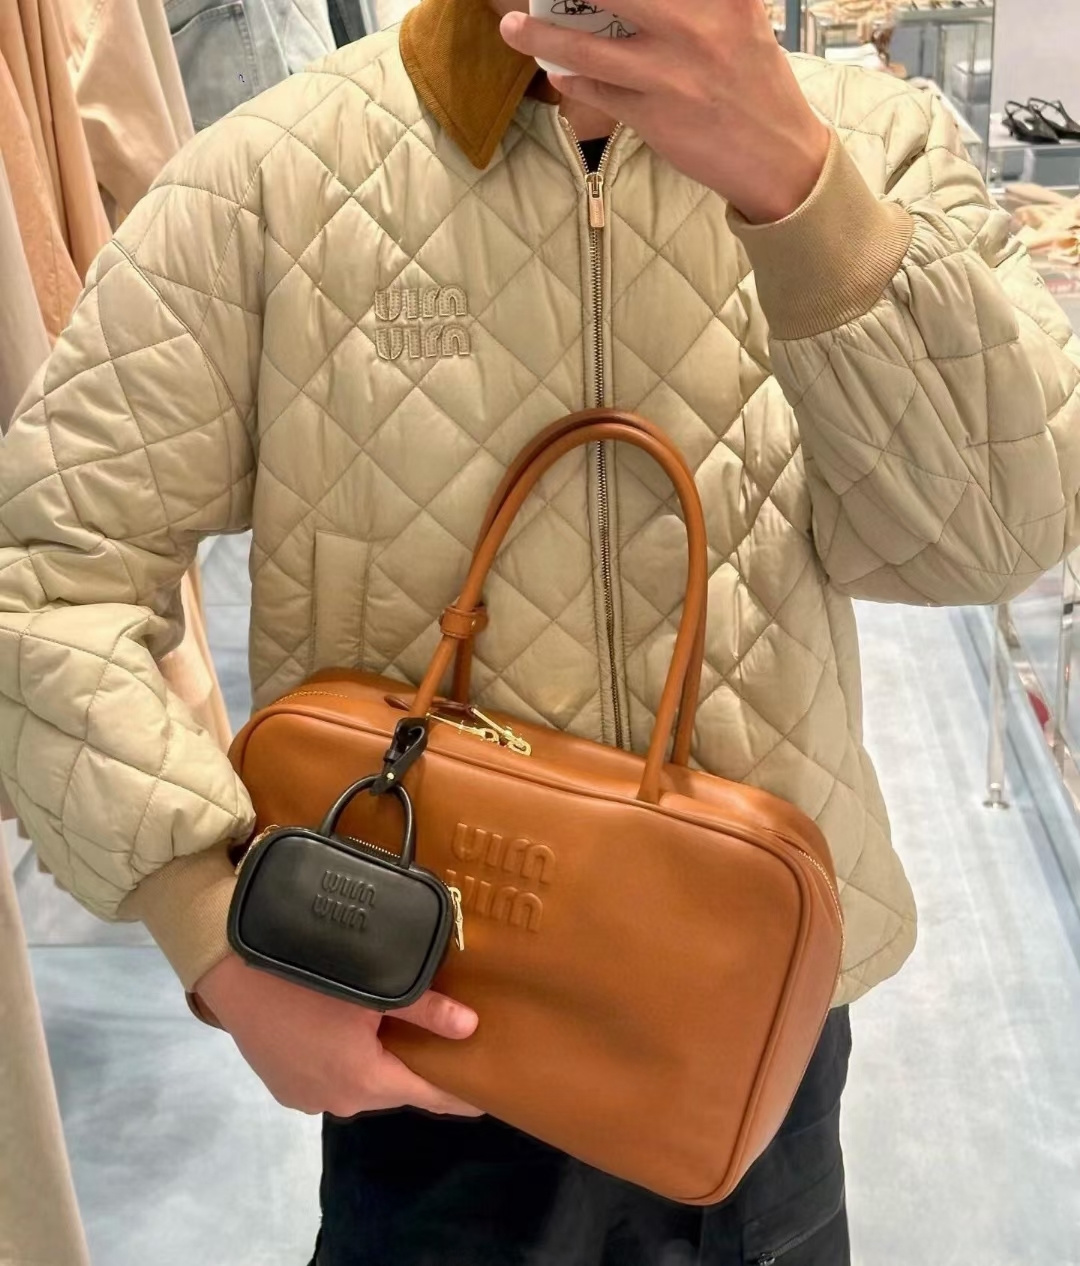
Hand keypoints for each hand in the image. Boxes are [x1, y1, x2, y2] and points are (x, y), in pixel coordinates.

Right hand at [194, 953, 481, 1117]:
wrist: (231, 968)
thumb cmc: (308, 975)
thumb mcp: (372, 988)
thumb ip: (424, 1011)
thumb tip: (470, 1027)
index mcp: (363, 1082)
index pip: (428, 1095)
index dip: (458, 1095)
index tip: (486, 1098)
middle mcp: (335, 1100)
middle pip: (392, 1086)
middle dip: (416, 1066)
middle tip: (442, 1043)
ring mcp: (303, 1095)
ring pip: (359, 1080)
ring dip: (377, 1060)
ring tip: (397, 1030)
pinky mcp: (282, 1082)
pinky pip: (328, 1075)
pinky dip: (346, 1059)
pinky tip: (350, 1032)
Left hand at [499, 0, 831, 223]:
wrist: (778, 157)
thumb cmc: (756, 83)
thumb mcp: (741, 20)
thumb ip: (701, 0)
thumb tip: (641, 2)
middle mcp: (694, 28)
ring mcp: (669, 75)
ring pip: (588, 48)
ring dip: (542, 34)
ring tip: (512, 26)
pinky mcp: (653, 117)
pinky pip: (598, 92)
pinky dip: (573, 80)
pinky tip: (559, 72)